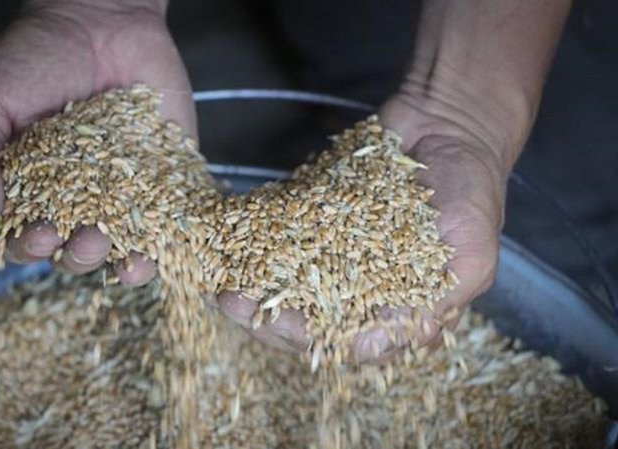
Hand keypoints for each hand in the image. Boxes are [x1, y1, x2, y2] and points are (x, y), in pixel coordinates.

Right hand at [0, 0, 193, 284]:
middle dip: (78, 256)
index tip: (39, 232)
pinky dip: (169, 242)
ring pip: (122, 250)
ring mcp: (123, 196)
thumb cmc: (29, 59)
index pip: (22, 242)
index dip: (28, 248)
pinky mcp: (165, 181)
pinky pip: (168, 223)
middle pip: (73, 255)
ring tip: (126, 256)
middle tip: (86, 238)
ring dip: (122, 263)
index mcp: (27, 195)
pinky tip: (165, 250)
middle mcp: (75, 204)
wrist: (96, 19)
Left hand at [217, 90, 508, 362]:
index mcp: (400, 310)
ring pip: (285, 287)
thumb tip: (383, 345)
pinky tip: (225, 248)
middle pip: (305, 320)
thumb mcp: (470, 250)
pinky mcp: (318, 227)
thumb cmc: (470, 188)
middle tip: (229, 301)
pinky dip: (252, 249)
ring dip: (250, 288)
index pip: (345, 341)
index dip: (304, 337)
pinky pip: (280, 244)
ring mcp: (337, 259)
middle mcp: (363, 292)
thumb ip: (435, 299)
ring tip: (217, 280)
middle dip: (265, 315)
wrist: (446, 125)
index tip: (270, 321)